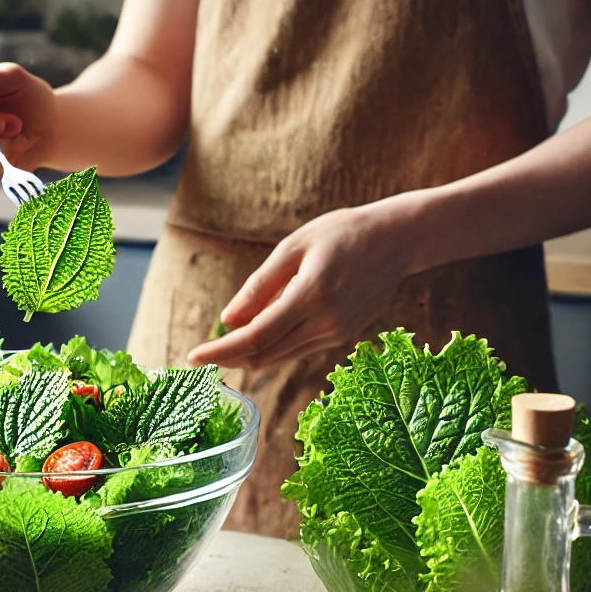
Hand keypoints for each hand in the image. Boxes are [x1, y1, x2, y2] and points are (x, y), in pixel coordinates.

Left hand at [186, 201, 423, 369]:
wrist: (398, 240)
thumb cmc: (342, 233)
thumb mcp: (294, 247)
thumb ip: (259, 286)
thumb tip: (228, 321)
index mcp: (311, 295)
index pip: (255, 336)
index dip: (220, 351)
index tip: (192, 357)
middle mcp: (326, 322)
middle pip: (264, 355)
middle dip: (228, 358)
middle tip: (199, 355)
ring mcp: (337, 333)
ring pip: (279, 357)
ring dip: (248, 355)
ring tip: (221, 347)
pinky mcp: (342, 336)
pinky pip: (297, 350)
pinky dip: (272, 348)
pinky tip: (256, 336)